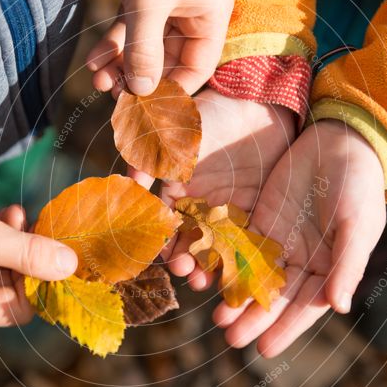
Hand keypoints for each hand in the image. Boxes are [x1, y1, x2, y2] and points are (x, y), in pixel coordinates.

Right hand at [0, 154, 77, 324]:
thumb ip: (29, 252)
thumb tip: (71, 267)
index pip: (18, 310)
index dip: (42, 286)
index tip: (60, 257)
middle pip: (13, 286)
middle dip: (32, 257)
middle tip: (41, 229)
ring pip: (4, 263)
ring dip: (19, 240)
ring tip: (19, 214)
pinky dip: (2, 232)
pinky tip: (8, 212)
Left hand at [86, 0, 233, 95]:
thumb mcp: (146, 2)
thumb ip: (144, 50)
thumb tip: (139, 93)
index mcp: (210, 15)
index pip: (197, 68)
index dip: (172, 91)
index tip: (145, 111)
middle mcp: (193, 12)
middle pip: (169, 61)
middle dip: (139, 78)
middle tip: (112, 98)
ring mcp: (168, 3)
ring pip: (146, 46)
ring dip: (122, 65)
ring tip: (97, 81)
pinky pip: (131, 28)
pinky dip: (114, 44)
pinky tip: (93, 62)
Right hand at [160, 89, 295, 289]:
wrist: (256, 104)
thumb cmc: (211, 117)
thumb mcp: (177, 135)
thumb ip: (154, 157)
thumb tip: (130, 180)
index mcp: (175, 190)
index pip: (163, 224)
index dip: (161, 243)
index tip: (164, 257)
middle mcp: (198, 206)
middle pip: (188, 242)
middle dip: (185, 262)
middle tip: (188, 275)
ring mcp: (225, 211)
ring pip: (214, 247)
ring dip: (209, 267)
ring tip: (208, 282)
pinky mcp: (252, 213)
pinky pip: (243, 240)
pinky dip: (238, 258)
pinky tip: (237, 272)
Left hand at [212, 120, 386, 356]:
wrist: (340, 139)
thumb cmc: (358, 183)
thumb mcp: (357, 224)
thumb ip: (347, 264)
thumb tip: (340, 308)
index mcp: (330, 267)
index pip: (305, 307)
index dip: (285, 328)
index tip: (264, 349)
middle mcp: (302, 260)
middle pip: (274, 296)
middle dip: (253, 319)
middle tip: (231, 340)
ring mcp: (279, 241)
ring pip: (254, 276)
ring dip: (237, 297)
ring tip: (217, 317)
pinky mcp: (260, 220)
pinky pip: (240, 246)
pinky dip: (226, 263)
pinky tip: (209, 277)